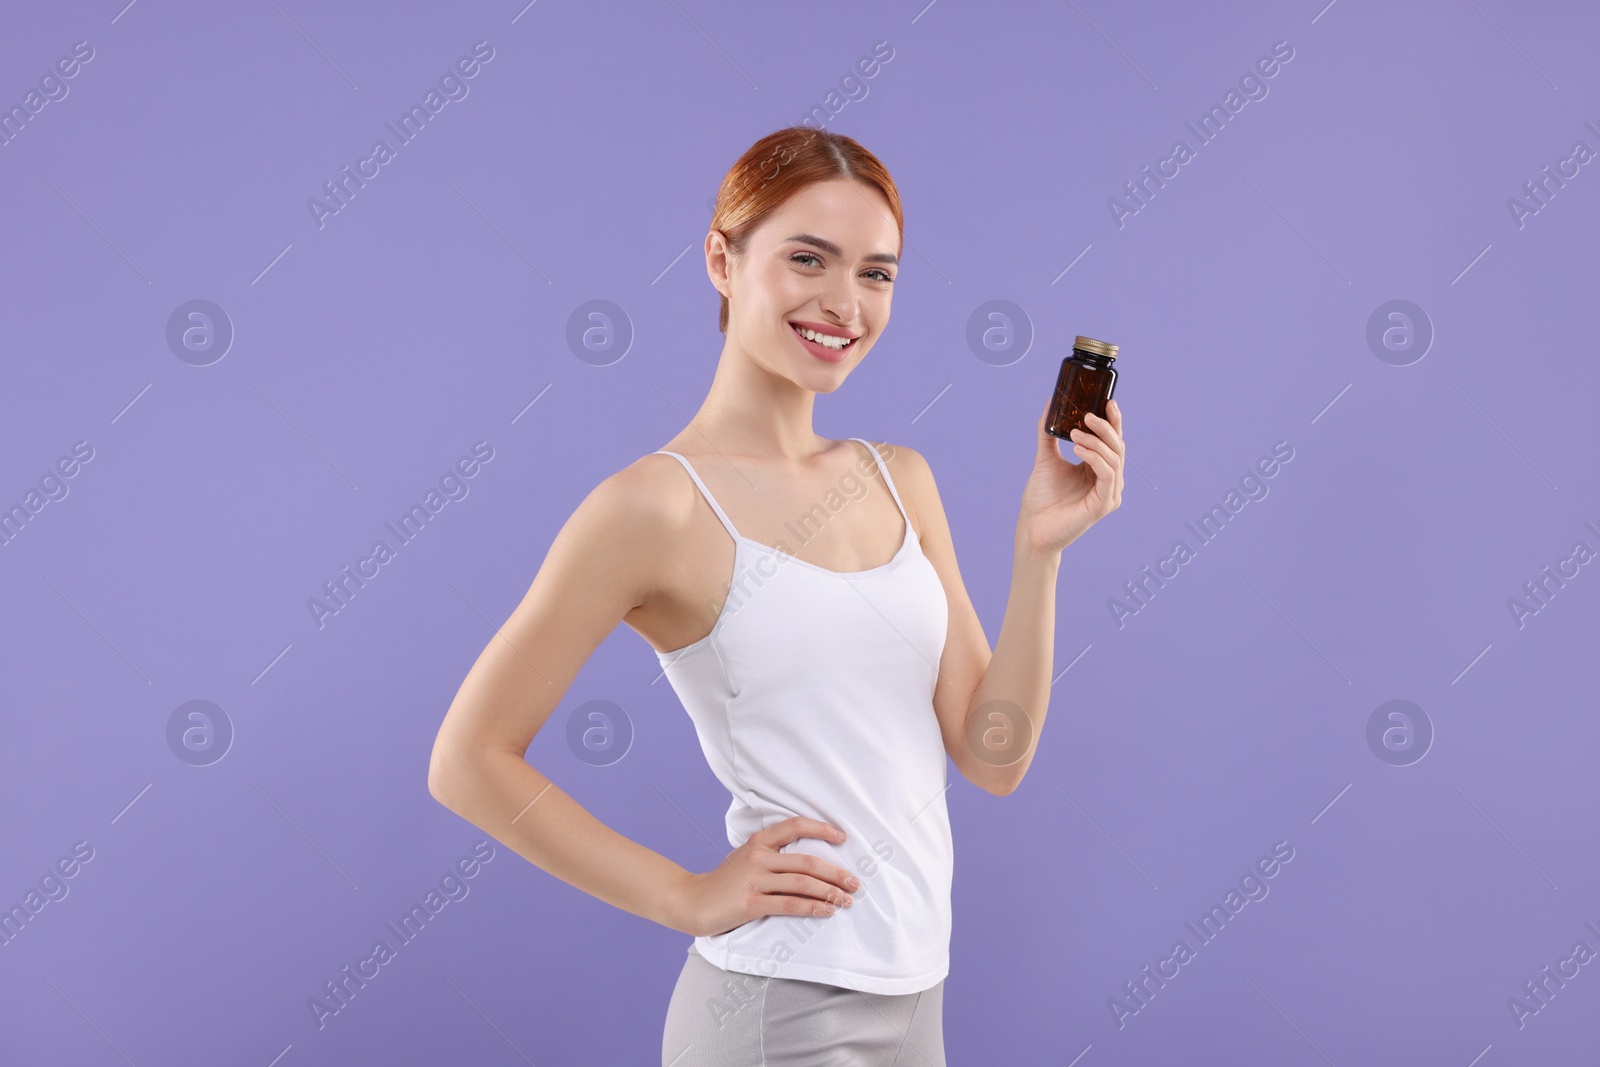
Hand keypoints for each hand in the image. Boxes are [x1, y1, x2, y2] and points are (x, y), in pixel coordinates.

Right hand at [668, 817, 860, 937]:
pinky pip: (789, 904)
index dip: (821, 828)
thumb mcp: (745, 858)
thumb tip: (810, 862)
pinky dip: (812, 907)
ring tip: (846, 900)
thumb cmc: (725, 882)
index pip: (795, 825)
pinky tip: (827, 911)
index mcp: (758, 842)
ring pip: (802, 883)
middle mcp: (758, 857)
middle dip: (836, 873)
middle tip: (855, 883)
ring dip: (829, 893)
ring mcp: (754, 880)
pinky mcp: (750, 903)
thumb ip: (772, 855)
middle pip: (807, 861)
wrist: (693, 901)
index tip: (842, 837)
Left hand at [1021, 397, 1125, 554]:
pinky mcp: (1103, 505)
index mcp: (1098, 469)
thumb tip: (1050, 404)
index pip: (1112, 441)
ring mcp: (1109, 494)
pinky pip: (1108, 475)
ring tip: (1074, 434)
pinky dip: (1095, 458)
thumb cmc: (1041, 498)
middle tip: (1087, 414)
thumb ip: (1048, 434)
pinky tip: (1078, 449)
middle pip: (1117, 447)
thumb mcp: (1046, 458)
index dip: (1113, 421)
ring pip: (1114, 459)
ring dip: (1096, 441)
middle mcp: (1108, 481)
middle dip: (1105, 427)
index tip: (1108, 401)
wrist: (1032, 527)